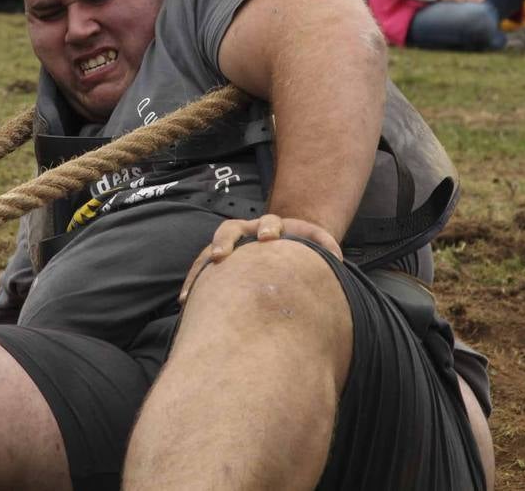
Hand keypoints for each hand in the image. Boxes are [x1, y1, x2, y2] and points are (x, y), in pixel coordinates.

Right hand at [177, 214, 342, 304]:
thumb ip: (325, 247)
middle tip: (222, 255)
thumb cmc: (301, 251)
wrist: (285, 248)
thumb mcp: (315, 244)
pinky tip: (186, 302)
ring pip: (209, 250)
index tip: (270, 238)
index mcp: (272, 227)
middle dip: (226, 241)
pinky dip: (194, 284)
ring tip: (192, 290)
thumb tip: (339, 260)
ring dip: (202, 266)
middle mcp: (246, 233)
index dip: (270, 228)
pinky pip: (201, 269)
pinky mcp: (219, 261)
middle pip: (231, 228)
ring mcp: (230, 246)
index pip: (270, 222)